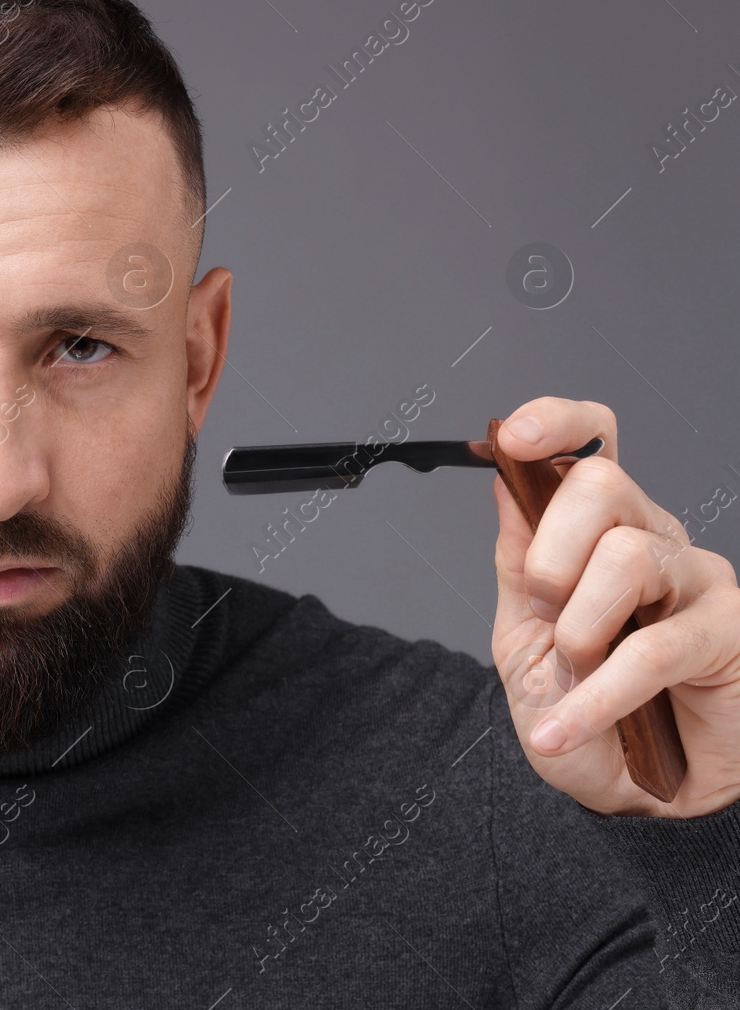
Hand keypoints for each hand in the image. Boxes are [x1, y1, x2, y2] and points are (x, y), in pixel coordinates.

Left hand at [491, 397, 739, 817]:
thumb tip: (504, 482)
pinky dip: (595, 696)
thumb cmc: (583, 714)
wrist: (632, 797)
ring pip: (628, 554)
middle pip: (601, 486)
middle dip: (550, 553)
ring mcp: (698, 580)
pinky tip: (563, 729)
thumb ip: (517, 563)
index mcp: (597, 535)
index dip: (557, 424)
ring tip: (575, 672)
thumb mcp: (523, 639)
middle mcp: (652, 542)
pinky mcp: (730, 631)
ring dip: (578, 628)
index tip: (515, 436)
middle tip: (545, 613)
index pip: (592, 449)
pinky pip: (654, 648)